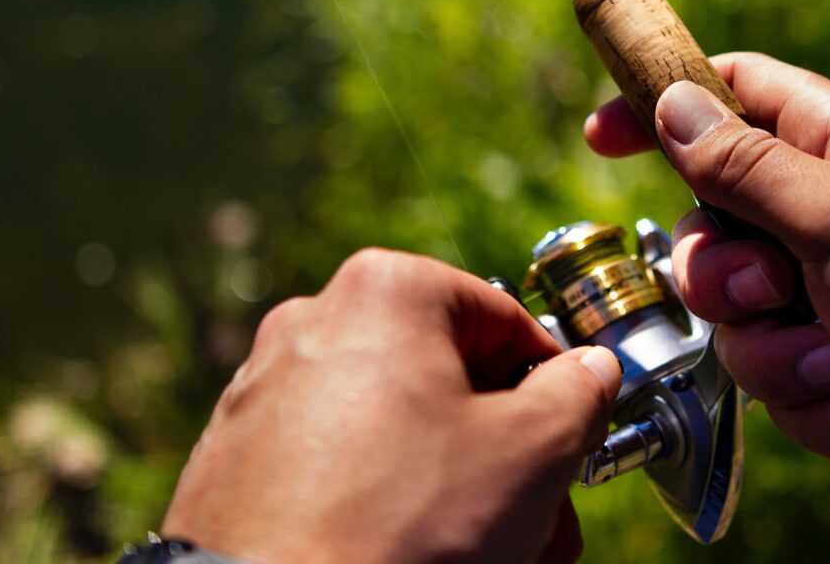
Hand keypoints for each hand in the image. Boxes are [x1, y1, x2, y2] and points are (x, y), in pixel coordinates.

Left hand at [163, 249, 621, 563]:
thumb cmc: (400, 527)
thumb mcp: (532, 453)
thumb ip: (579, 395)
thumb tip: (591, 373)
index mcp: (387, 291)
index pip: (508, 323)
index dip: (555, 387)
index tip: (574, 441)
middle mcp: (315, 323)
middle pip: (452, 383)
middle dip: (509, 457)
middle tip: (543, 520)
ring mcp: (267, 392)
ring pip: (400, 433)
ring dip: (459, 488)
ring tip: (497, 553)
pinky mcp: (238, 461)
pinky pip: (341, 468)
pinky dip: (388, 504)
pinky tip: (419, 553)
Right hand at [586, 52, 829, 503]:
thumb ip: (744, 165)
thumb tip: (671, 101)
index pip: (729, 95)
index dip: (662, 108)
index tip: (600, 140)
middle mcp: (828, 211)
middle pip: (712, 227)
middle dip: (727, 279)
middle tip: (771, 289)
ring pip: (743, 321)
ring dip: (787, 357)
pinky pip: (788, 382)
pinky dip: (825, 404)